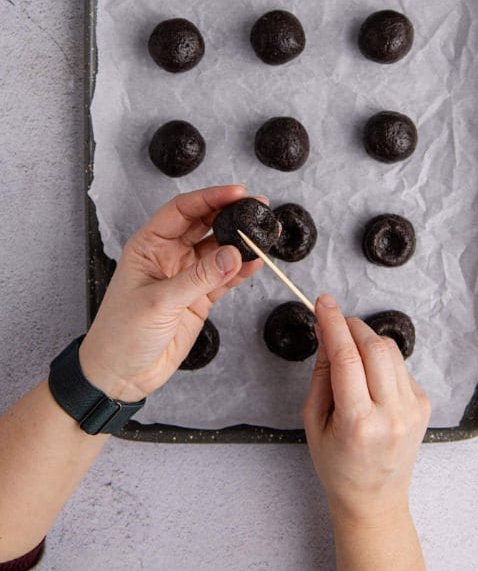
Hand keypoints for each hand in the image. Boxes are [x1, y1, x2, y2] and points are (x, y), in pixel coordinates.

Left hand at [78, 184, 262, 400]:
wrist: (119, 377)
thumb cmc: (121, 335)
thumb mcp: (158, 302)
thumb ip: (199, 278)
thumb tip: (234, 253)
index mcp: (149, 246)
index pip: (183, 210)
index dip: (210, 198)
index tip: (238, 193)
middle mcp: (169, 255)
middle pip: (205, 223)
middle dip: (231, 213)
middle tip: (259, 208)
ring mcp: (186, 276)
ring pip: (219, 249)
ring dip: (241, 242)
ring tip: (265, 235)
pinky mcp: (199, 298)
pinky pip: (225, 277)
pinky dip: (242, 269)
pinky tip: (256, 263)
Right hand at [303, 294, 429, 531]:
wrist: (374, 499)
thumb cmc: (337, 466)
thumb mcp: (314, 423)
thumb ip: (321, 374)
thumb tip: (328, 332)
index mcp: (357, 423)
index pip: (346, 358)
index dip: (333, 323)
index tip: (324, 302)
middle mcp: (390, 414)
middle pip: (375, 347)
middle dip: (353, 327)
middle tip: (336, 325)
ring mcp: (412, 409)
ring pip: (391, 351)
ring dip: (368, 342)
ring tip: (352, 356)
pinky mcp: (424, 404)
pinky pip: (401, 367)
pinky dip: (383, 363)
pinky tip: (371, 382)